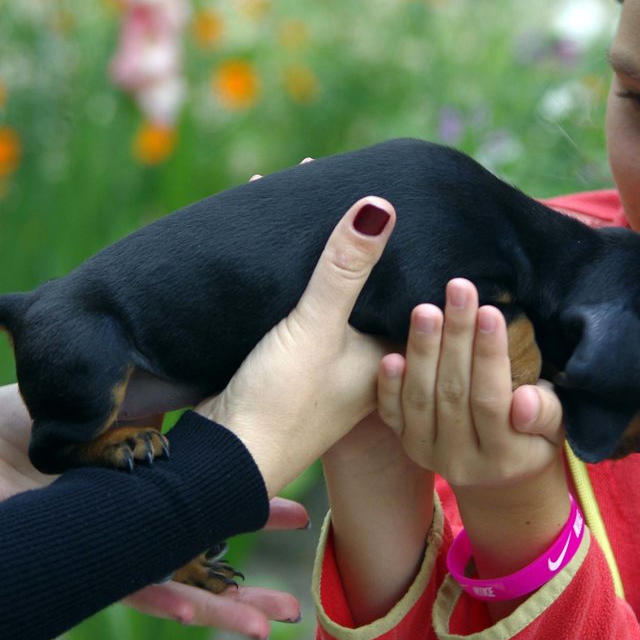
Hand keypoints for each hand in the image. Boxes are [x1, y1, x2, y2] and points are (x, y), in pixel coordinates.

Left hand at [0, 386, 306, 637]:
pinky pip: (120, 583)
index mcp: (130, 498)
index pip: (200, 512)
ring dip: (220, 609)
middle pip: (194, 565)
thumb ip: (140, 404)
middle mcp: (120, 535)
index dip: (247, 515)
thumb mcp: (93, 403)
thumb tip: (193, 375)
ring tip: (268, 623)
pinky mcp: (65, 562)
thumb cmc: (3, 428)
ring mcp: (96, 554)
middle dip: (245, 591)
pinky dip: (162, 594)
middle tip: (293, 604)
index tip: (295, 513)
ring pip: (170, 587)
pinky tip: (196, 611)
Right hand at [195, 196, 395, 494]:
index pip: (415, 291)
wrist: (224, 458)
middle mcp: (370, 362)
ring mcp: (333, 365)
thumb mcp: (317, 326)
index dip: (410, 245)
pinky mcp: (296, 365)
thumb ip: (346, 269)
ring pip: (340, 297)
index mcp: (393, 356)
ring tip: (315, 200)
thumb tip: (380, 206)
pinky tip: (281, 246)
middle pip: (375, 289)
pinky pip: (308, 307)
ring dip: (327, 257)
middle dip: (363, 243)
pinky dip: (298, 275)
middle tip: (349, 182)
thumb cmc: (283, 402)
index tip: (402, 192)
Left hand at [378, 278, 569, 613]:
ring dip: (422, 351)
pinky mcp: (405, 444)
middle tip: (458, 290)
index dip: (489, 356)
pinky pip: (392, 414)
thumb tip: (523, 403)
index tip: (489, 311)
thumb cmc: (532, 438)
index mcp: (503, 457)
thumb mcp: (554, 429)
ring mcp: (428, 453)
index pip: (491, 401)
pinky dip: (388, 386)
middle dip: (456, 337)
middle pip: (454, 393)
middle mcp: (461, 460)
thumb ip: (545, 413)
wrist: (497, 477)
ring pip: (421, 399)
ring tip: (426, 309)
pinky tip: (390, 354)